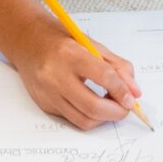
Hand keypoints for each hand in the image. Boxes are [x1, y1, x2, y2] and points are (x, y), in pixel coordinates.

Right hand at [10, 22, 142, 129]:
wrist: (27, 41)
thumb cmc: (63, 42)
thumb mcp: (94, 46)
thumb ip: (119, 67)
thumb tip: (135, 93)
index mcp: (70, 54)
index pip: (105, 77)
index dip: (122, 91)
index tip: (131, 98)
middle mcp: (55, 75)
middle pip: (93, 107)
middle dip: (117, 112)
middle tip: (124, 108)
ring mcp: (47, 92)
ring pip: (84, 120)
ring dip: (104, 118)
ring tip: (109, 105)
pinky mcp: (44, 104)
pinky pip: (73, 119)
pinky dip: (89, 116)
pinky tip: (92, 104)